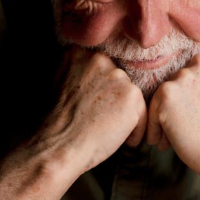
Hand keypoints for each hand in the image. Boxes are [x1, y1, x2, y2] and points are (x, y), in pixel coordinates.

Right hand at [33, 48, 147, 175]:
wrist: (60, 145)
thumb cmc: (57, 124)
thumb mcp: (59, 85)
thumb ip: (78, 73)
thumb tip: (96, 81)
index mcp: (79, 53)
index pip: (102, 68)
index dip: (102, 90)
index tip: (97, 107)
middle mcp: (100, 59)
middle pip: (117, 80)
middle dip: (114, 100)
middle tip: (104, 120)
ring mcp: (117, 75)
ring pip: (130, 95)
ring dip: (125, 114)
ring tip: (112, 132)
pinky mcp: (131, 95)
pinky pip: (142, 112)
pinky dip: (136, 129)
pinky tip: (125, 141)